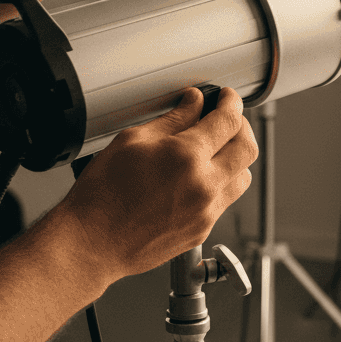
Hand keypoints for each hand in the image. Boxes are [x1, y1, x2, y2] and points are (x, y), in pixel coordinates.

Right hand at [54, 87, 256, 286]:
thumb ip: (172, 119)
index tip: (227, 98)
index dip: (232, 102)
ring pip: (244, 176)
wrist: (92, 243)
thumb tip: (194, 103)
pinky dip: (222, 182)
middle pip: (248, 147)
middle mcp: (204, 185)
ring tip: (217, 150)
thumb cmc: (102, 195)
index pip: (229, 121)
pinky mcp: (203, 228)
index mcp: (186, 156)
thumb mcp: (132, 141)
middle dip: (241, 126)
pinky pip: (227, 200)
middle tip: (227, 119)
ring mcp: (206, 210)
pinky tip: (202, 176)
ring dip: (236, 158)